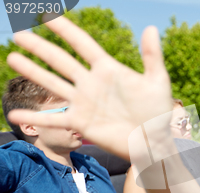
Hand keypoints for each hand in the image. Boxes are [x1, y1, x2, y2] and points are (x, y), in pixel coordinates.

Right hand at [6, 16, 172, 159]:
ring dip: (33, 72)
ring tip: (12, 57)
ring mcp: (84, 103)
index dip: (65, 29)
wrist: (153, 142)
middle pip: (61, 61)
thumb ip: (152, 56)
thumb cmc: (158, 113)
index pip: (82, 44)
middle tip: (19, 34)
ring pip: (53, 84)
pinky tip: (15, 114)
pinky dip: (36, 117)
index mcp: (108, 70)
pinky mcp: (81, 123)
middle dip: (40, 47)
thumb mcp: (158, 81)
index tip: (47, 15)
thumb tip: (150, 28)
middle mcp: (91, 84)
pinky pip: (55, 119)